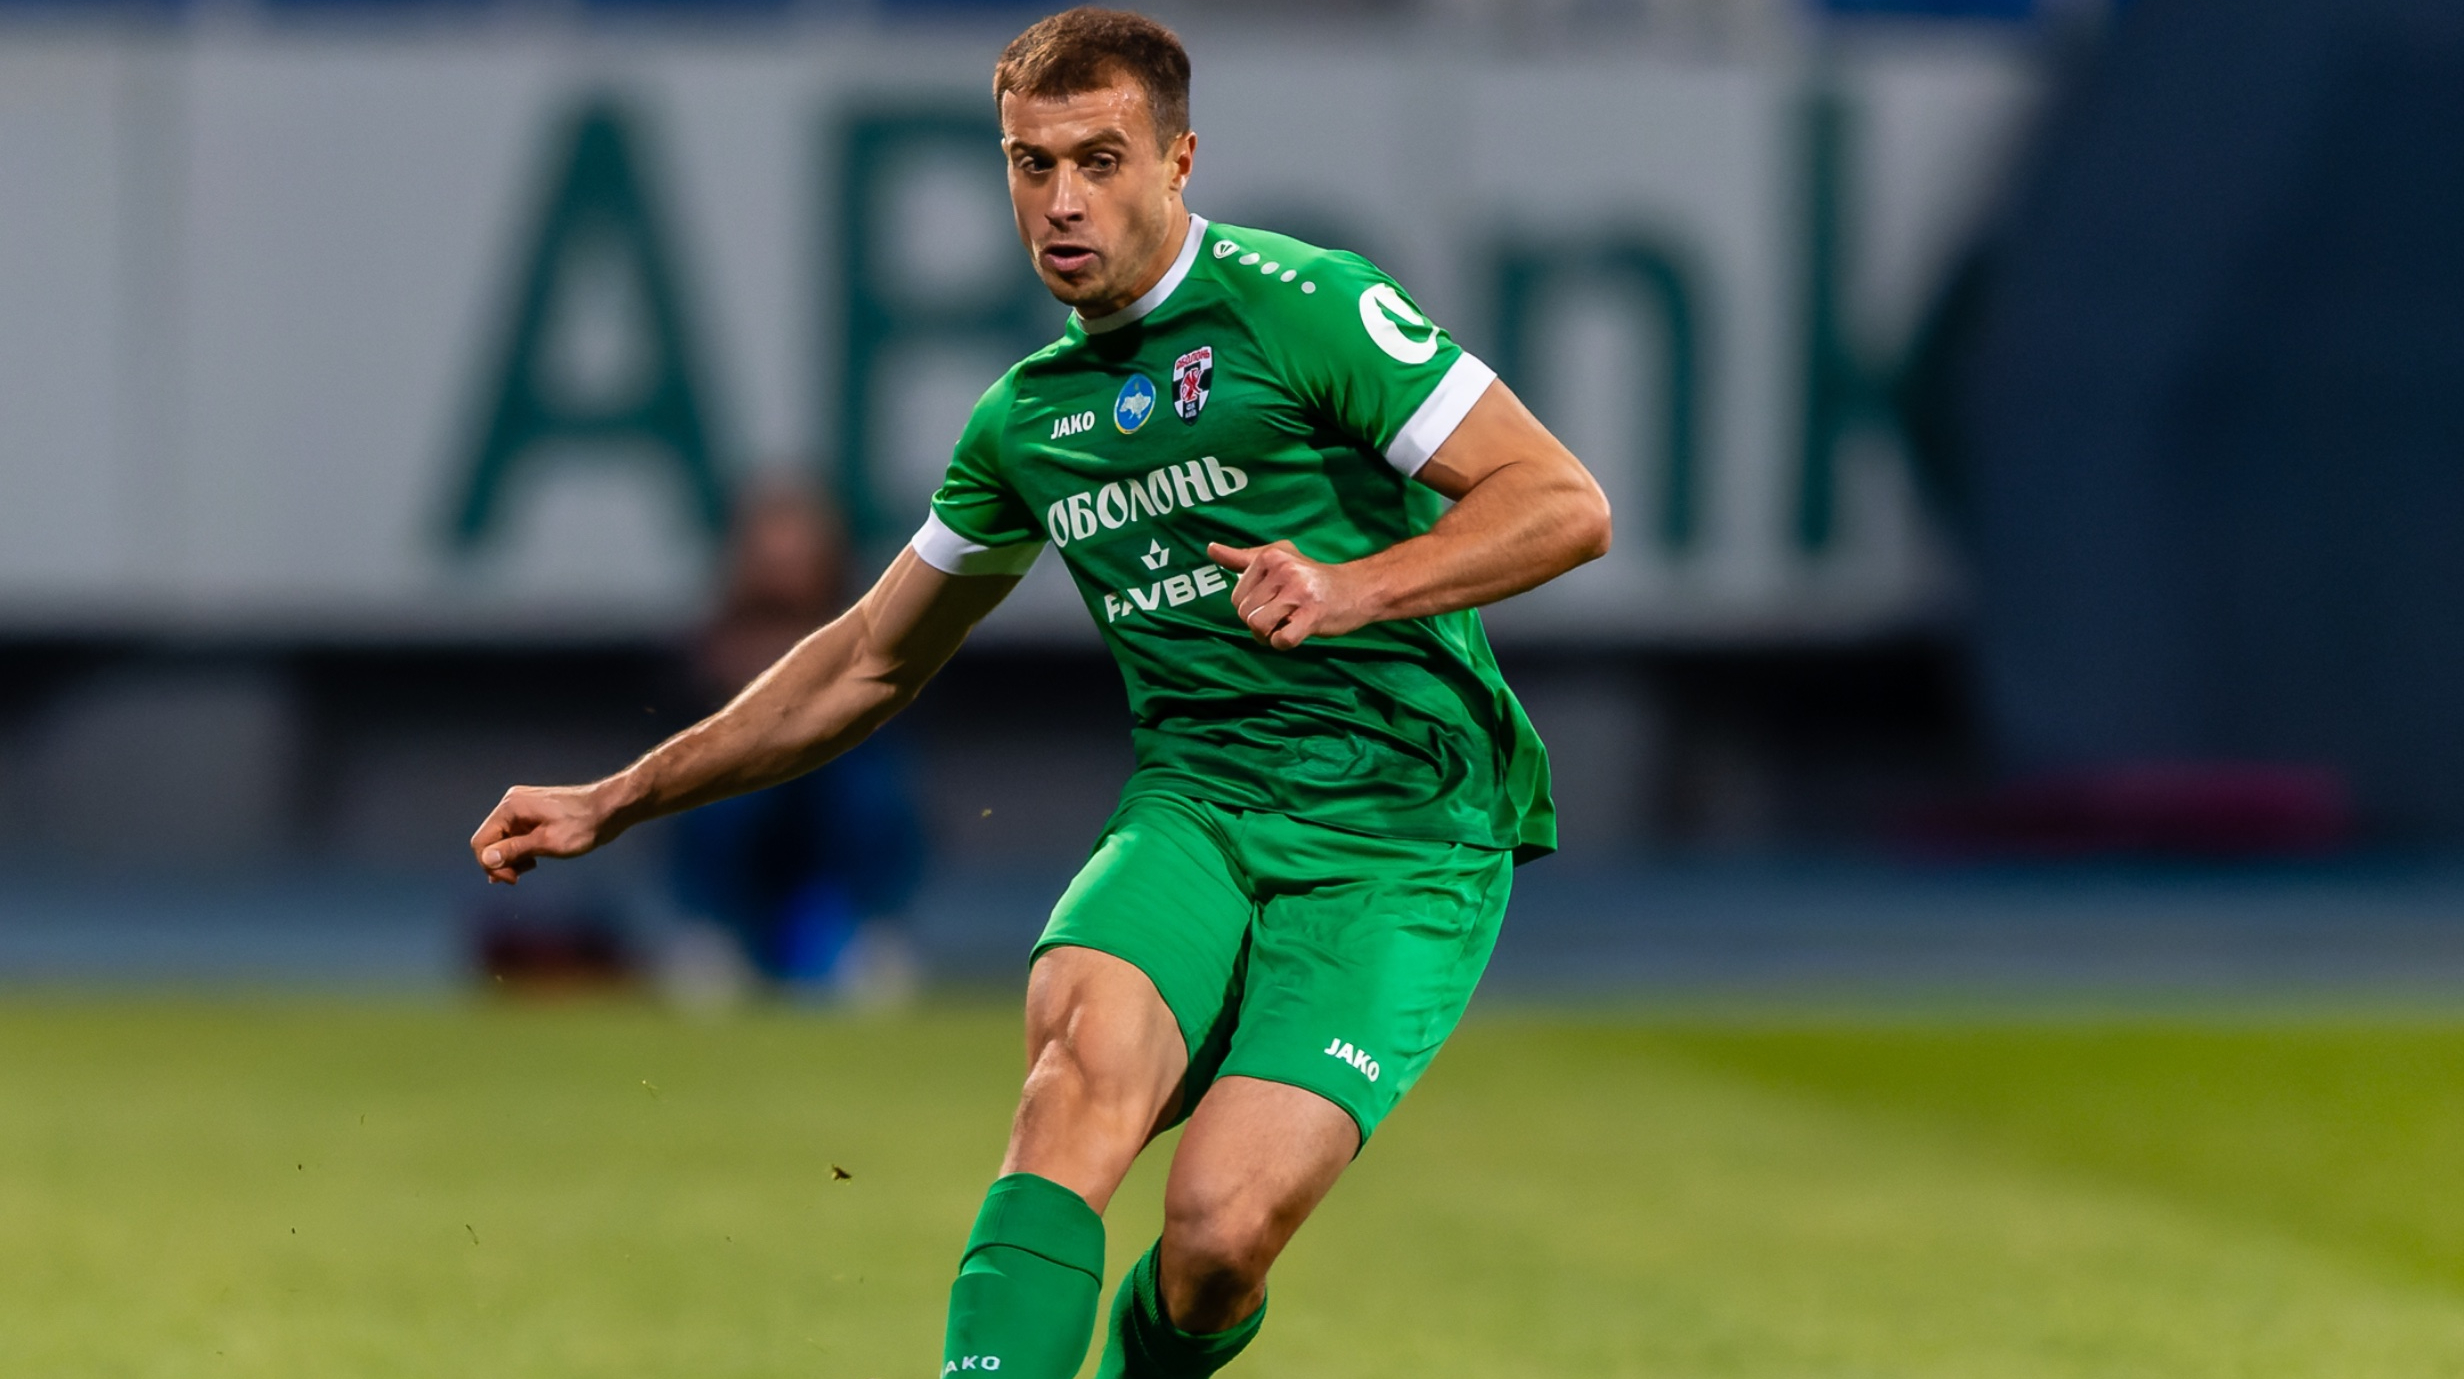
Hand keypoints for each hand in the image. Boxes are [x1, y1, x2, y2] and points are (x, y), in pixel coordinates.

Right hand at [468, 783, 622, 883]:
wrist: (609, 810)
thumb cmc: (582, 826)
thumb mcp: (547, 843)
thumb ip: (515, 851)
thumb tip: (486, 859)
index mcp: (511, 808)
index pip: (481, 842)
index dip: (490, 865)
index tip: (513, 880)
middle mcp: (511, 803)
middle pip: (490, 840)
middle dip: (501, 862)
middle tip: (520, 878)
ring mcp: (522, 806)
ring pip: (502, 839)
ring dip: (511, 858)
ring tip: (532, 866)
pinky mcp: (532, 813)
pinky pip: (515, 835)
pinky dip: (520, 850)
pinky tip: (533, 861)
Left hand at [1207, 540, 1375, 649]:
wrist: (1357, 589)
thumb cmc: (1312, 578)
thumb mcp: (1278, 560)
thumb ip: (1242, 558)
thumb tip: (1210, 548)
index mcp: (1270, 556)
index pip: (1236, 597)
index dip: (1250, 609)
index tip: (1272, 604)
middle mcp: (1283, 570)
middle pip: (1245, 614)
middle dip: (1259, 624)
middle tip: (1283, 617)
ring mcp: (1298, 592)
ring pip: (1258, 627)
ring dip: (1270, 635)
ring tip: (1288, 624)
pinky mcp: (1312, 614)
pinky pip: (1281, 640)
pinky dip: (1285, 643)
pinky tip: (1298, 632)